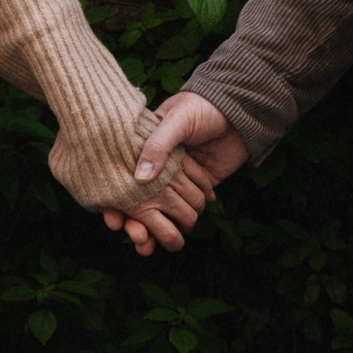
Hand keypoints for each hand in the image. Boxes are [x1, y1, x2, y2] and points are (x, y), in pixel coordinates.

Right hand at [102, 92, 250, 254]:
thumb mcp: (177, 120)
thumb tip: (141, 178)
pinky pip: (186, 211)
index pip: (124, 179)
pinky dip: (178, 227)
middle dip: (135, 223)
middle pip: (140, 202)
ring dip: (154, 231)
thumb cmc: (201, 107)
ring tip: (148, 245)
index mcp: (145, 148)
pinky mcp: (201, 188)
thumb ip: (159, 146)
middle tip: (136, 238)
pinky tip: (172, 238)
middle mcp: (160, 168)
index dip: (115, 201)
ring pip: (162, 212)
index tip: (113, 220)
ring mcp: (179, 180)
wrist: (238, 110)